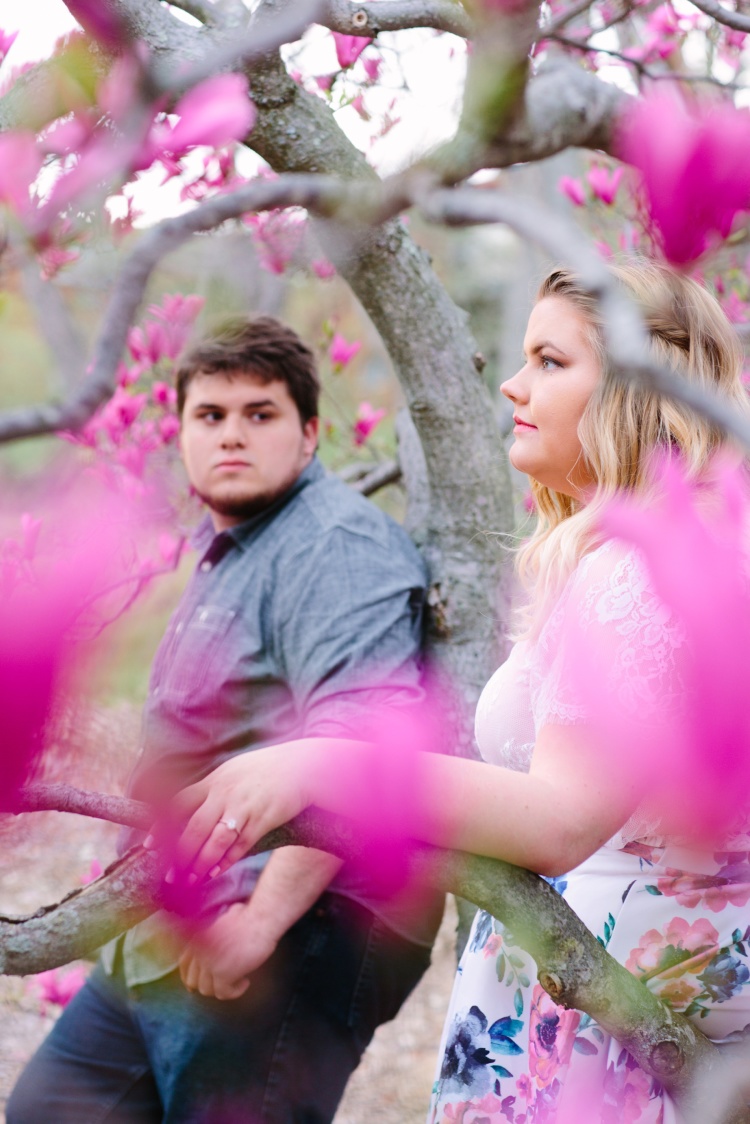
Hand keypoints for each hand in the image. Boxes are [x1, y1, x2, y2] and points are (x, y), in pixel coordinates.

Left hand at [170, 742, 313, 883]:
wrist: (303, 765)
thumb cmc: (265, 770)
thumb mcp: (233, 772)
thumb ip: (212, 789)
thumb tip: (188, 809)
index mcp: (214, 780)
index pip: (178, 804)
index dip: (161, 827)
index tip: (148, 847)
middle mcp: (225, 792)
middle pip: (193, 827)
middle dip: (178, 855)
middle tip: (168, 877)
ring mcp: (244, 806)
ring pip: (215, 839)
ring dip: (200, 864)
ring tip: (189, 882)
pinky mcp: (263, 818)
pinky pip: (241, 844)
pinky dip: (227, 860)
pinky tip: (217, 872)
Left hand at [178, 901, 277, 1000]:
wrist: (260, 919)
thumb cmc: (248, 916)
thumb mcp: (221, 923)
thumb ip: (211, 937)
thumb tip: (214, 949)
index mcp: (196, 938)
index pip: (183, 964)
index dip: (189, 977)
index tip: (195, 986)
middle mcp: (199, 952)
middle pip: (193, 981)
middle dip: (207, 986)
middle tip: (222, 985)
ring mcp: (209, 964)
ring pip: (207, 990)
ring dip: (222, 989)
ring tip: (238, 980)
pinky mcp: (223, 974)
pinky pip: (224, 994)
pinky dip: (235, 992)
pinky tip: (245, 982)